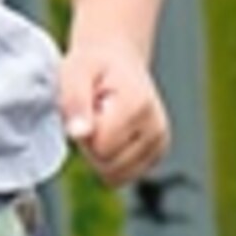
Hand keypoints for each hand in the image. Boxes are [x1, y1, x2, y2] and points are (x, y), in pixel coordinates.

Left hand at [59, 40, 168, 184]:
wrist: (118, 60)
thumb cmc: (93, 66)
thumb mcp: (75, 72)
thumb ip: (75, 101)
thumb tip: (78, 134)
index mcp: (138, 106)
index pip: (100, 147)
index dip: (84, 130)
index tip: (88, 106)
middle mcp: (156, 128)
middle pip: (108, 165)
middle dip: (91, 144)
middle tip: (93, 114)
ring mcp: (160, 144)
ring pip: (115, 175)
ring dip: (100, 153)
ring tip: (103, 122)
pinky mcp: (156, 155)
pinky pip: (123, 175)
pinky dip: (111, 158)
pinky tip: (112, 133)